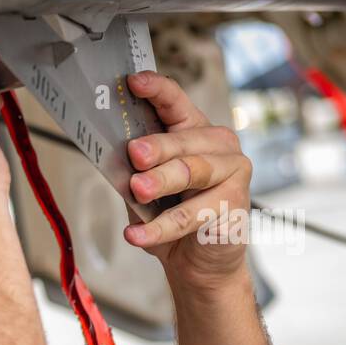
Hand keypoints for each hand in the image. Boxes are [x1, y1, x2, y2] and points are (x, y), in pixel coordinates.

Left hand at [122, 70, 253, 291]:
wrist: (197, 262)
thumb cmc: (172, 216)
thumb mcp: (146, 189)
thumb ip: (135, 170)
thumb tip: (110, 154)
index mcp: (194, 132)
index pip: (176, 104)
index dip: (157, 90)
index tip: (134, 82)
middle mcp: (218, 146)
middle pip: (183, 141)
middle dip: (156, 146)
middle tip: (133, 153)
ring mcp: (232, 173)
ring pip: (192, 172)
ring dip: (161, 180)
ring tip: (137, 190)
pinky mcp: (234, 204)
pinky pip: (190, 216)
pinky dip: (159, 229)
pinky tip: (135, 236)